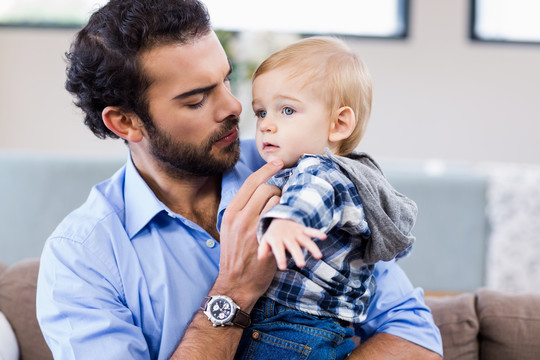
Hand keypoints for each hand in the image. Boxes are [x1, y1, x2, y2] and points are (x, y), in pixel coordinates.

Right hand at [213, 160, 282, 310]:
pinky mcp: (266, 239)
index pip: (250, 183)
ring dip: (283, 204)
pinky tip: (289, 221)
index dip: (266, 170)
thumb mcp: (230, 230)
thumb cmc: (234, 256)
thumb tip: (255, 195)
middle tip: (281, 199)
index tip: (278, 163)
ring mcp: (253, 228)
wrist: (235, 283)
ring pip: (276, 201)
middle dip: (277, 190)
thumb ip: (241, 212)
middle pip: (266, 189)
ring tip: (282, 214)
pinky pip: (281, 217)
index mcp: (231, 212)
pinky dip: (287, 216)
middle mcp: (240, 217)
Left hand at [258, 219, 326, 269]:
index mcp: (276, 239)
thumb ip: (263, 250)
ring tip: (318, 257)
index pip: (278, 250)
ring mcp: (296, 233)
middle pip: (293, 246)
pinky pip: (311, 231)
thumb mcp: (265, 240)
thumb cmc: (272, 235)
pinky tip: (324, 237)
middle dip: (298, 255)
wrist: (279, 218)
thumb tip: (260, 259)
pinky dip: (317, 233)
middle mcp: (287, 236)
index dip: (280, 258)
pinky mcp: (303, 230)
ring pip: (305, 240)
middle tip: (301, 265)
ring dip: (312, 247)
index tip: (283, 268)